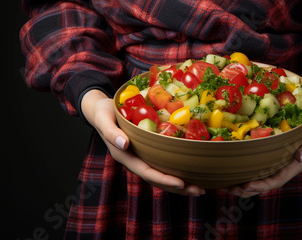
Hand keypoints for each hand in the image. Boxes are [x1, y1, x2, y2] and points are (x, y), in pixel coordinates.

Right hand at [81, 89, 204, 195]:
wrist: (101, 109)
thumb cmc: (103, 113)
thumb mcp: (104, 119)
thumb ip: (112, 133)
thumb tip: (124, 144)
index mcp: (125, 156)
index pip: (147, 172)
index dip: (164, 179)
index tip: (181, 183)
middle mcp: (135, 160)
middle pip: (158, 179)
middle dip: (178, 187)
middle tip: (200, 191)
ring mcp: (141, 157)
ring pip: (162, 174)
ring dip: (181, 183)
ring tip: (200, 187)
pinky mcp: (147, 151)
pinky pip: (163, 163)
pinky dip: (176, 169)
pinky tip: (191, 170)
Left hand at [224, 106, 301, 197]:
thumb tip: (299, 157)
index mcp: (298, 163)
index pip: (277, 179)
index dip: (261, 185)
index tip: (246, 186)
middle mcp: (288, 163)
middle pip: (265, 181)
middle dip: (247, 187)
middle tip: (227, 187)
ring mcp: (282, 157)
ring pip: (261, 174)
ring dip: (244, 180)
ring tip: (225, 182)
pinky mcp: (277, 149)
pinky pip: (261, 161)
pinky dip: (248, 165)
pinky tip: (234, 164)